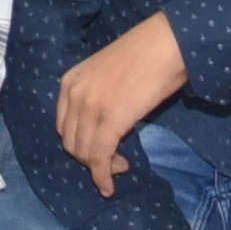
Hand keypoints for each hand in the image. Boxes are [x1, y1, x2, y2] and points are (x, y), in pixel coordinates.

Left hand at [49, 12, 185, 189]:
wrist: (167, 43)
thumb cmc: (146, 54)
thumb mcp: (108, 74)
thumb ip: (99, 96)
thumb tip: (107, 123)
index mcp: (70, 81)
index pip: (64, 126)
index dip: (79, 144)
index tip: (101, 149)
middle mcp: (74, 94)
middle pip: (71, 142)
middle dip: (89, 158)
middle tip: (115, 161)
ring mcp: (90, 107)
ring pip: (84, 153)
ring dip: (100, 168)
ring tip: (122, 166)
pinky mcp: (110, 120)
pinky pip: (99, 157)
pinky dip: (103, 176)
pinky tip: (110, 186)